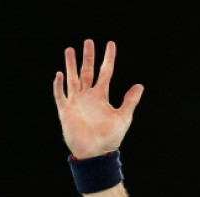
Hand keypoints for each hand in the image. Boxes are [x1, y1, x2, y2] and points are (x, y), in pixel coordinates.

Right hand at [52, 39, 142, 158]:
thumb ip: (130, 101)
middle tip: (88, 41)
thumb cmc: (110, 137)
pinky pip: (60, 95)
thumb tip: (140, 85)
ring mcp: (76, 102)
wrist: (95, 153)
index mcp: (101, 96)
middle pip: (87, 71)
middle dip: (87, 57)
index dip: (108, 58)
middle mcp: (88, 96)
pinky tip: (59, 74)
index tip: (110, 44)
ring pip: (72, 79)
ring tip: (70, 50)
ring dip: (71, 65)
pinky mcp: (66, 111)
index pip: (105, 72)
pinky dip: (59, 86)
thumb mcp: (123, 117)